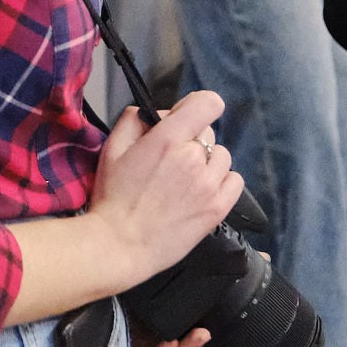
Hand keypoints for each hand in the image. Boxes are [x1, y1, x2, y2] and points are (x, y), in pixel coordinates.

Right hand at [84, 91, 243, 291]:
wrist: (121, 243)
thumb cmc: (113, 197)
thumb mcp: (112, 148)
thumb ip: (133, 120)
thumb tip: (156, 114)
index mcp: (167, 139)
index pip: (207, 103)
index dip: (196, 106)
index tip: (183, 118)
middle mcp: (193, 158)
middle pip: (207, 131)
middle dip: (190, 138)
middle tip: (170, 158)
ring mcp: (209, 185)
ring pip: (221, 156)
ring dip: (206, 160)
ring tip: (186, 178)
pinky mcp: (218, 208)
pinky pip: (234, 181)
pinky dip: (221, 180)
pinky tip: (202, 189)